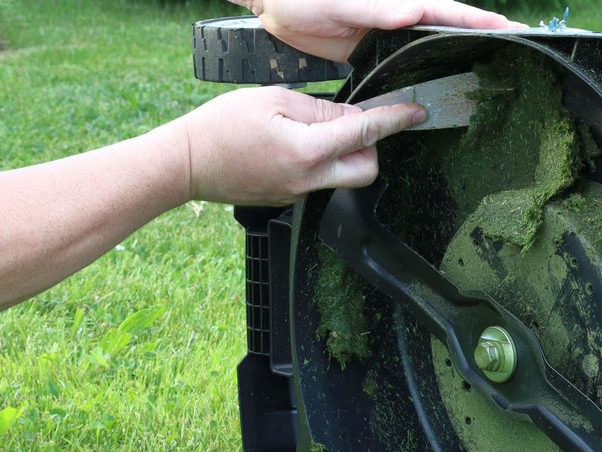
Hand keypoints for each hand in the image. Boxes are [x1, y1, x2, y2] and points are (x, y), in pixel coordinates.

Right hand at [176, 86, 425, 204]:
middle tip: (354, 123)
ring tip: (316, 131)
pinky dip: (321, 163)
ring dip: (346, 155)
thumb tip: (353, 116)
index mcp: (306, 151)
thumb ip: (320, 109)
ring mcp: (298, 195)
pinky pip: (320, 182)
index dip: (395, 120)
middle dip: (371, 147)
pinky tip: (297, 146)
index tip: (417, 112)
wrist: (185, 164)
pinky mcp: (288, 200)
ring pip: (344, 178)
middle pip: (367, 170)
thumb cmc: (220, 128)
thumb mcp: (273, 101)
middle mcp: (308, 180)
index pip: (365, 134)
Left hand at [236, 0, 524, 62]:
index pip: (448, 11)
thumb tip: (413, 11)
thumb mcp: (341, 1)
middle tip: (510, 58)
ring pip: (427, 49)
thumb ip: (377, 8)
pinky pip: (401, 65)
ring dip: (452, 60)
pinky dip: (419, 74)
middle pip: (446, 31)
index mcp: (398, 3)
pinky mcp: (368, 52)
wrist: (273, 5)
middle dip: (477, 41)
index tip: (511, 30)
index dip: (480, 22)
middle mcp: (397, 18)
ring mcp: (385, 36)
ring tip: (482, 76)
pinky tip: (430, 89)